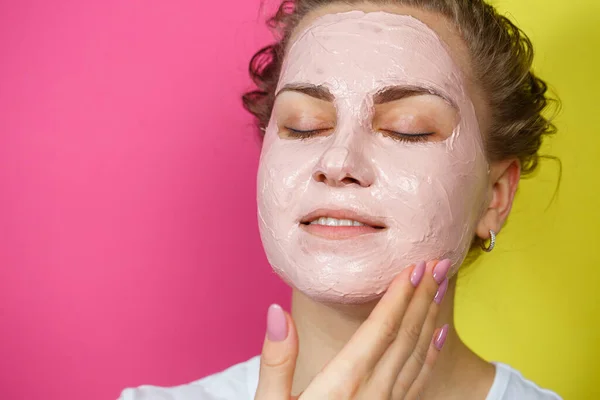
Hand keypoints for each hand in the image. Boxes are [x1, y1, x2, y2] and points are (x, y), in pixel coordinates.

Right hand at [254, 259, 450, 399]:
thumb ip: (276, 360)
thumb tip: (276, 312)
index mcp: (344, 383)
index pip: (381, 329)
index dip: (400, 296)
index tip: (414, 266)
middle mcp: (373, 393)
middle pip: (406, 336)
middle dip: (423, 296)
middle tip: (438, 262)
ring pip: (418, 355)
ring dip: (432, 318)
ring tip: (441, 287)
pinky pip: (419, 381)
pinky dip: (432, 354)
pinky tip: (439, 337)